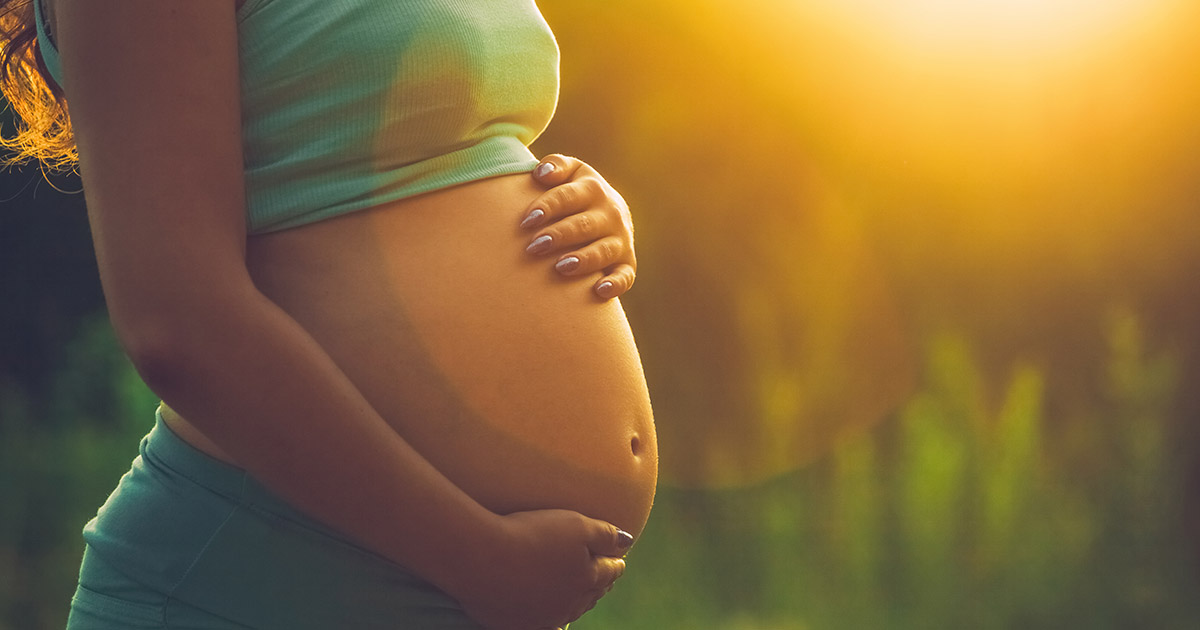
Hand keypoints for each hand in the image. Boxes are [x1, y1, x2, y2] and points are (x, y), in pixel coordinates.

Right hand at [447, 509, 633, 629]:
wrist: (482, 558)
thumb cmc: (530, 533)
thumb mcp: (575, 524)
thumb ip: (606, 533)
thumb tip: (628, 541)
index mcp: (587, 577)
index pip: (609, 571)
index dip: (614, 564)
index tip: (618, 561)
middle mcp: (570, 602)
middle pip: (591, 594)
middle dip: (599, 584)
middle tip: (603, 578)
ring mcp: (545, 617)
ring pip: (569, 611)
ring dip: (577, 601)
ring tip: (579, 595)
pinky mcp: (519, 624)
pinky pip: (542, 624)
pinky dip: (550, 619)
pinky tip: (550, 617)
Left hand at [521, 155, 636, 299]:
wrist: (610, 213)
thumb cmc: (576, 193)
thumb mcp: (571, 173)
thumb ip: (556, 165)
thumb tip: (541, 173)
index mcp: (594, 189)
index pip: (568, 196)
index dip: (548, 207)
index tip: (527, 221)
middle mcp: (611, 213)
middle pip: (584, 225)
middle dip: (559, 235)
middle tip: (534, 246)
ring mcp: (621, 239)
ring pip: (603, 251)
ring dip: (583, 259)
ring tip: (560, 266)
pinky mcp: (627, 263)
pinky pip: (625, 276)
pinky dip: (615, 284)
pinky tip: (598, 290)